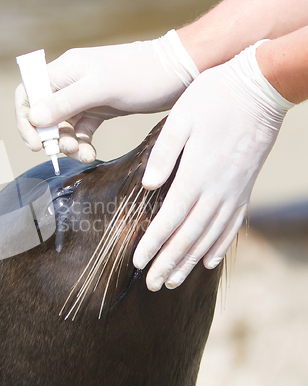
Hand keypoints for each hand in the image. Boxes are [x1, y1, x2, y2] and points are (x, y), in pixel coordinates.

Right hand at [15, 30, 198, 162]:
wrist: (177, 73)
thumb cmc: (141, 74)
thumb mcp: (101, 88)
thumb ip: (66, 103)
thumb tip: (33, 118)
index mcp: (65, 71)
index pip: (29, 93)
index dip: (25, 119)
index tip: (36, 142)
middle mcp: (70, 83)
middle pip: (44, 115)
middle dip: (51, 137)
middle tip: (66, 150)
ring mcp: (85, 97)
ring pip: (63, 127)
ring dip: (68, 144)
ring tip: (84, 154)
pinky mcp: (99, 110)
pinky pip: (80, 131)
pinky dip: (82, 145)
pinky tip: (90, 154)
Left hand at [133, 40, 293, 290]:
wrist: (260, 86)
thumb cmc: (215, 97)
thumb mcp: (180, 118)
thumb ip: (164, 154)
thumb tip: (148, 185)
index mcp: (196, 173)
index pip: (170, 219)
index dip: (153, 243)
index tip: (138, 262)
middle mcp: (217, 190)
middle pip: (189, 236)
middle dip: (168, 262)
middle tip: (152, 284)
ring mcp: (234, 191)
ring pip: (210, 236)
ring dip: (190, 262)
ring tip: (174, 282)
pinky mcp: (245, 188)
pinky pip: (232, 225)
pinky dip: (219, 246)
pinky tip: (209, 261)